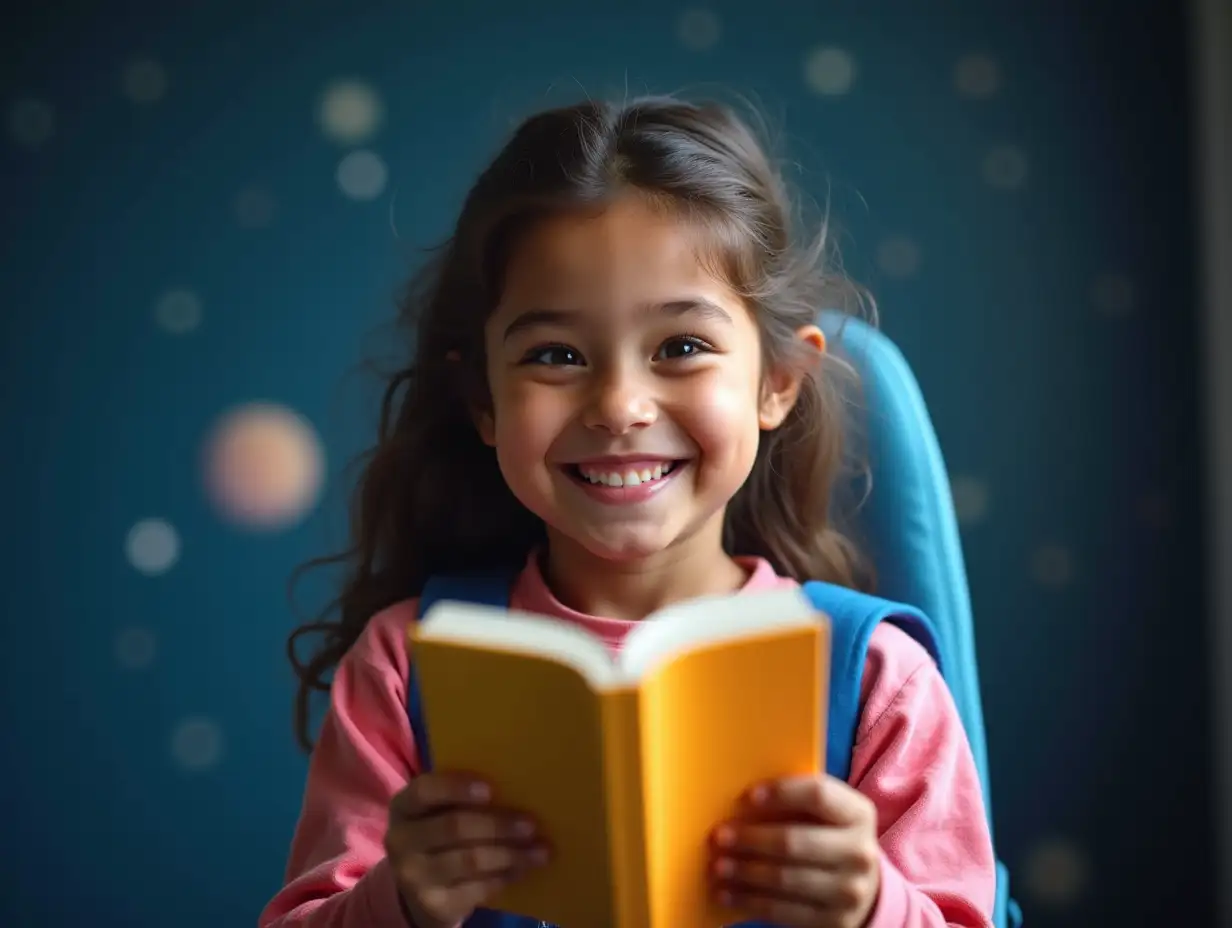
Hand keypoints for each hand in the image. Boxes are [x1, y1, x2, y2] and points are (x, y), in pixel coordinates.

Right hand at [384, 773, 549, 927]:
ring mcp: (414, 877)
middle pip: (454, 827)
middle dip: (497, 825)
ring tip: (540, 850)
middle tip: (531, 824)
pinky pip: (477, 889)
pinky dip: (505, 877)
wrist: (419, 889)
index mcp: (403, 807)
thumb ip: (461, 798)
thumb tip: (517, 786)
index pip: (424, 791)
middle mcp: (401, 841)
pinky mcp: (434, 905)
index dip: (456, 788)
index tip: (491, 789)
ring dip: (510, 854)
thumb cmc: (439, 833)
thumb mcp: (437, 812)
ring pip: (470, 860)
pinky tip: (523, 868)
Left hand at [710, 774, 880, 927]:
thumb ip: (795, 803)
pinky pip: (783, 911)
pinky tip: (726, 894)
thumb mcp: (825, 815)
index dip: (781, 793)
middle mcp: (859, 853)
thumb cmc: (827, 837)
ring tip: (718, 866)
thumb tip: (740, 803)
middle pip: (795, 841)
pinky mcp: (833, 921)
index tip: (746, 797)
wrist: (861, 889)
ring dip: (744, 873)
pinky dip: (749, 901)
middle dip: (751, 839)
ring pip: (785, 879)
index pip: (818, 795)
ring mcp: (849, 891)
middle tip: (719, 837)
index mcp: (858, 814)